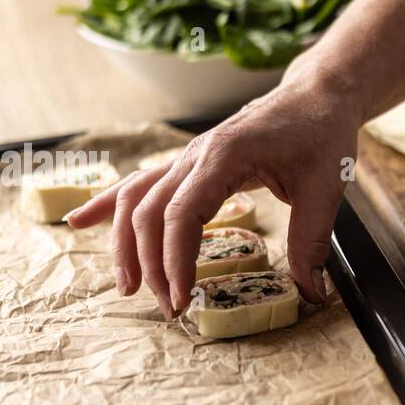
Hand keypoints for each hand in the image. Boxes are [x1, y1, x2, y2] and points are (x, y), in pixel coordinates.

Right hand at [67, 72, 360, 313]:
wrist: (315, 96)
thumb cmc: (320, 135)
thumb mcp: (325, 190)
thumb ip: (311, 242)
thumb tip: (312, 293)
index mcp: (224, 157)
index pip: (182, 215)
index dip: (175, 261)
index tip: (184, 298)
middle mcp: (195, 155)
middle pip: (149, 212)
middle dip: (152, 265)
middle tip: (171, 308)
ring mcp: (186, 157)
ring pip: (135, 199)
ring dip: (125, 244)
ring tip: (129, 287)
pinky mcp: (188, 163)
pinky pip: (138, 184)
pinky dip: (107, 205)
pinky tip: (79, 222)